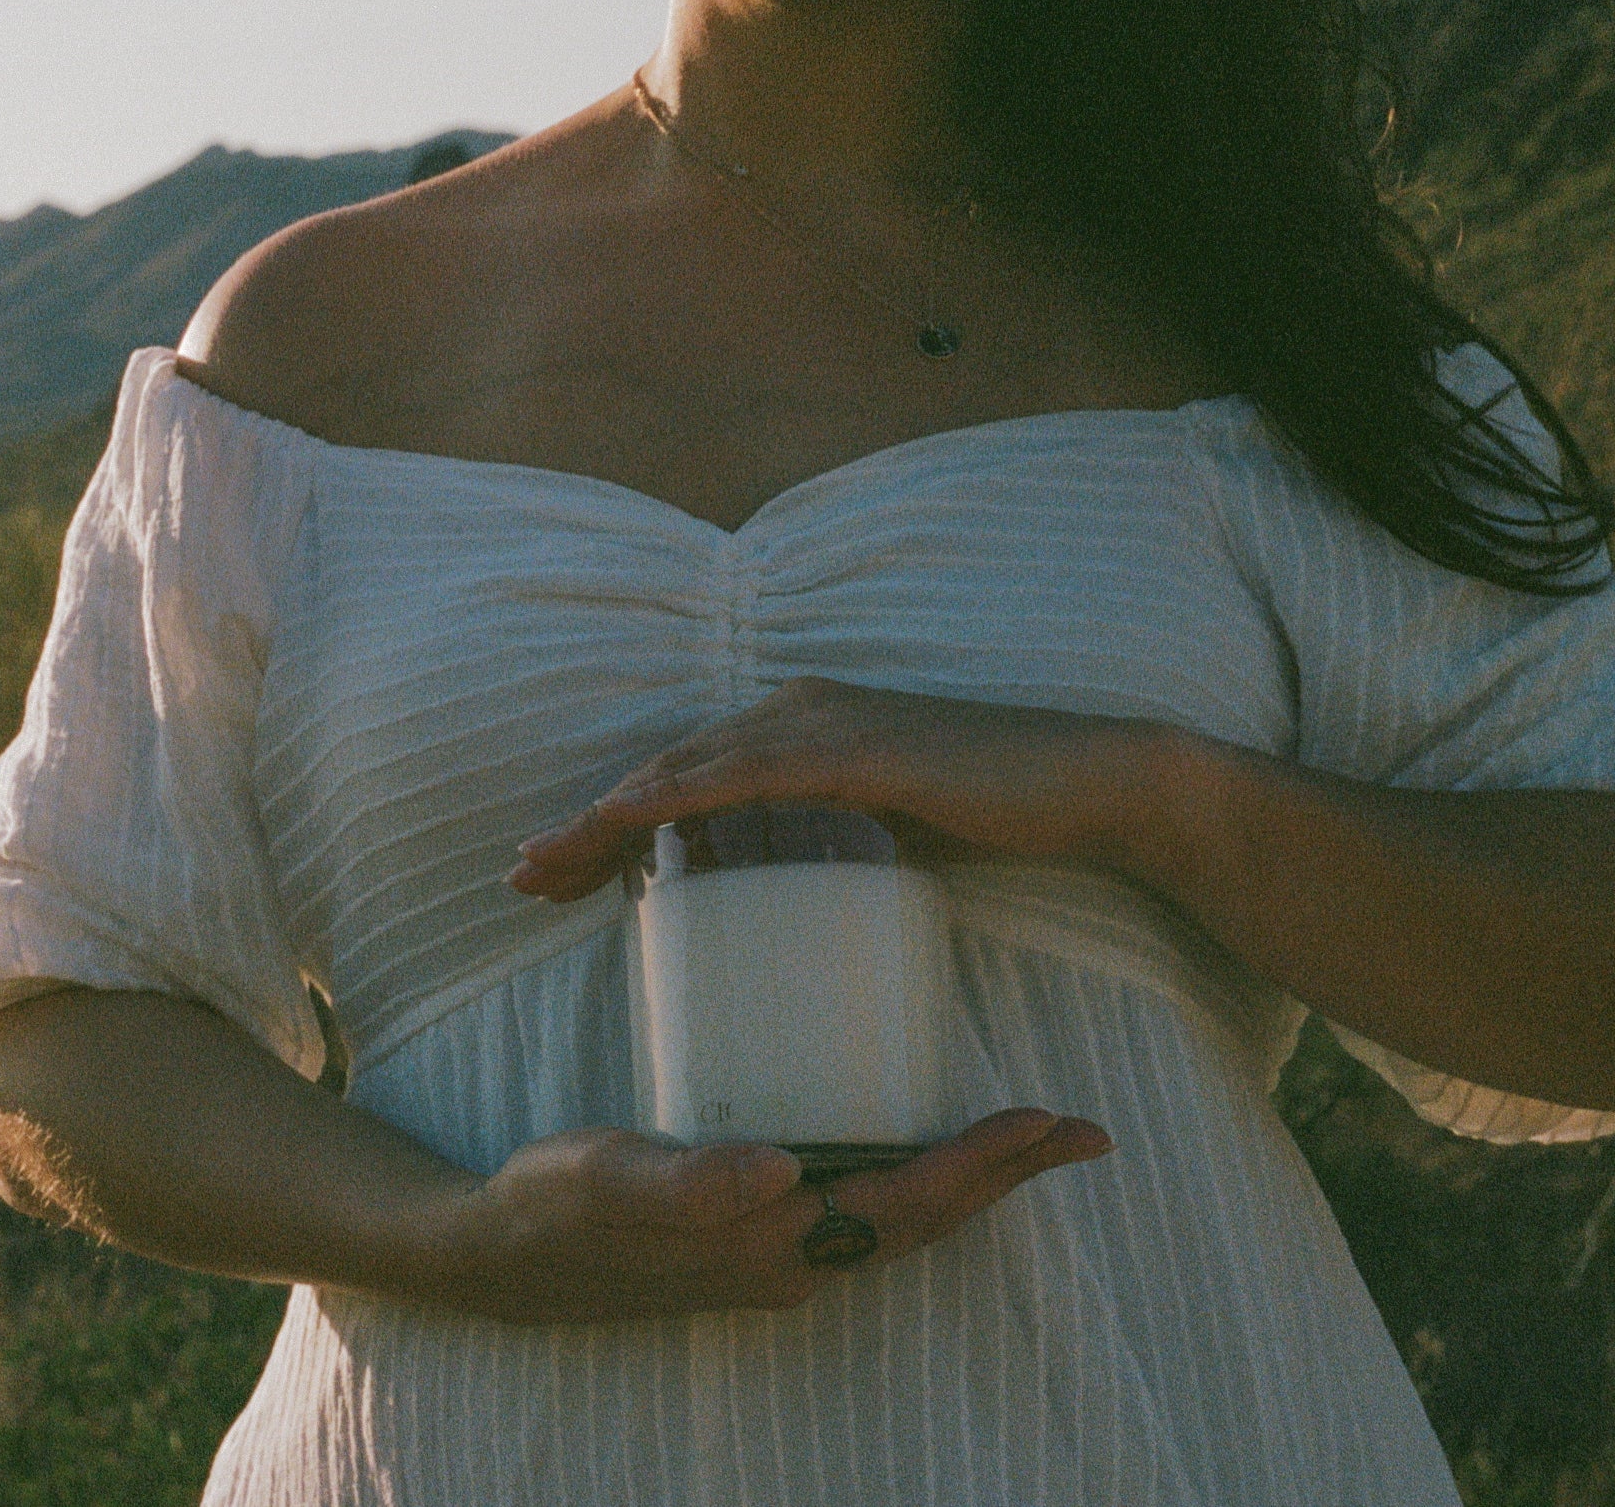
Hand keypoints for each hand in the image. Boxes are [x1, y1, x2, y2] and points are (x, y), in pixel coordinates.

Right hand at [425, 1108, 1114, 1323]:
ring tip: (1031, 1132)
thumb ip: (689, 1182)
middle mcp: (791, 1261)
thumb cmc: (551, 1208)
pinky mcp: (753, 1231)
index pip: (905, 1205)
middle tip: (1084, 1127)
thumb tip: (778, 1172)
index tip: (1051, 1120)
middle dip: (1007, 1173)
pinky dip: (913, 1171)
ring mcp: (775, 1253)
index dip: (982, 1166)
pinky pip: (860, 1205)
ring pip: (899, 1216)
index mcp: (773, 1247)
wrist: (489, 1254)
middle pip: (924, 1217)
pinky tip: (915, 1135)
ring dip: (971, 1176)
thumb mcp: (609, 1179)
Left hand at [506, 675, 1195, 902]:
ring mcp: (828, 721)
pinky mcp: (857, 749)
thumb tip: (790, 907)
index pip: (687, 776)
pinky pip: (744, 772)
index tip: (556, 876)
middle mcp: (802, 708)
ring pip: (687, 769)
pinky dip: (675, 794)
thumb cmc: (1001, 817)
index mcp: (803, 726)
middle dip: (586, 825)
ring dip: (606, 816)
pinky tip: (626, 820)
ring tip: (544, 866)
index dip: (612, 823)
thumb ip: (837, 850)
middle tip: (521, 880)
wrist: (1092, 790)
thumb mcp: (892, 837)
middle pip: (667, 769)